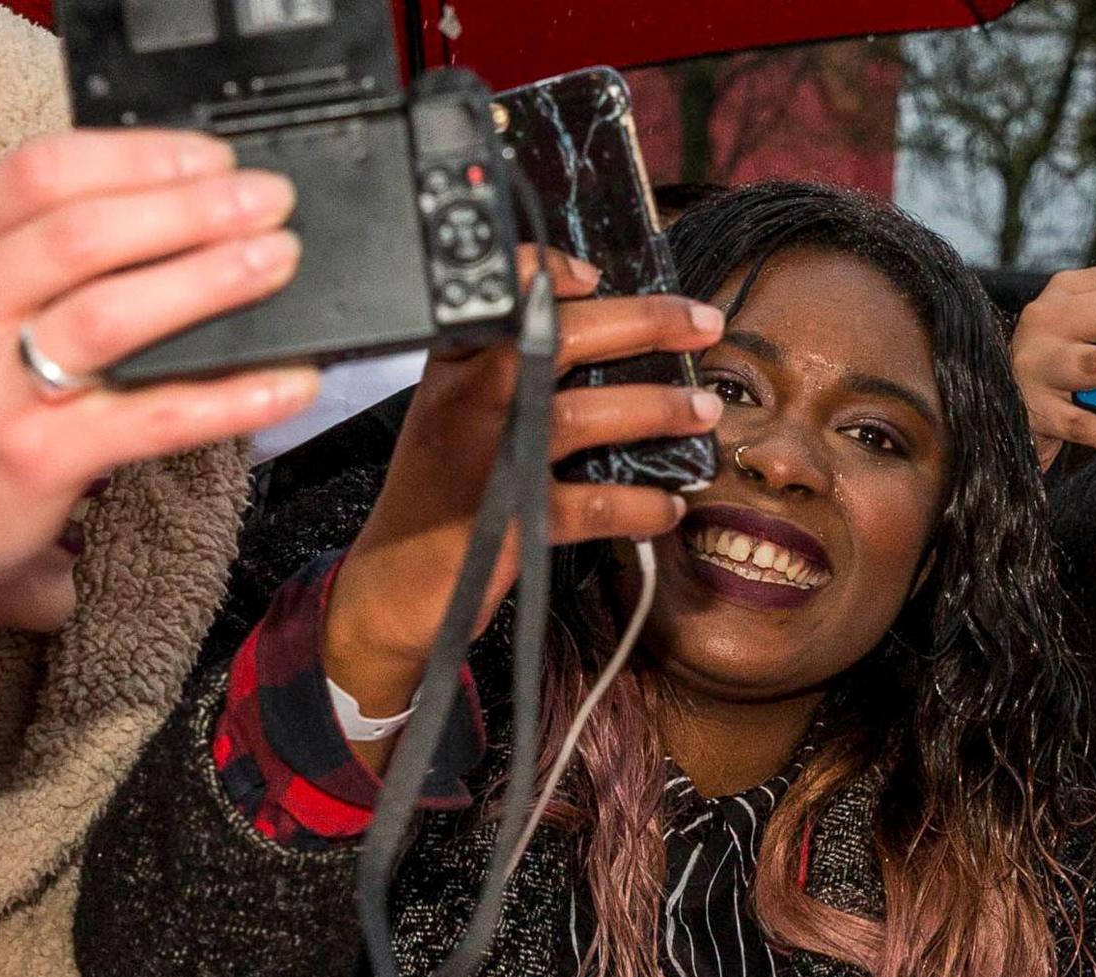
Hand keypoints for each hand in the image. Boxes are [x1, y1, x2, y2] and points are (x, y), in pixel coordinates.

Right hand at [0, 128, 318, 647]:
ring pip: (111, 316)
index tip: (217, 158)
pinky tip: (288, 381)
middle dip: (191, 210)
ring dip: (209, 281)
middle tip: (271, 202)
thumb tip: (192, 198)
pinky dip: (232, 397)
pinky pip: (154, 418)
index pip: (44, 172)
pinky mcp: (42, 455)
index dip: (141, 157)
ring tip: (279, 261)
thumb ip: (56, 242)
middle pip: (84, 236)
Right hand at [321, 248, 717, 747]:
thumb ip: (504, 373)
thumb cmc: (439, 496)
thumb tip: (602, 333)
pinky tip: (669, 507)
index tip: (598, 275)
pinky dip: (642, 506)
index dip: (546, 270)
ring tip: (706, 411)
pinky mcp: (507, 521)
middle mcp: (464, 400)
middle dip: (643, 322)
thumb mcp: (456, 418)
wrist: (390, 586)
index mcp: (452, 367)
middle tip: (704, 321)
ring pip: (584, 414)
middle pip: (556, 336)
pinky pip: (594, 505)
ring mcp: (483, 459)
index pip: (497, 295)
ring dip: (659, 409)